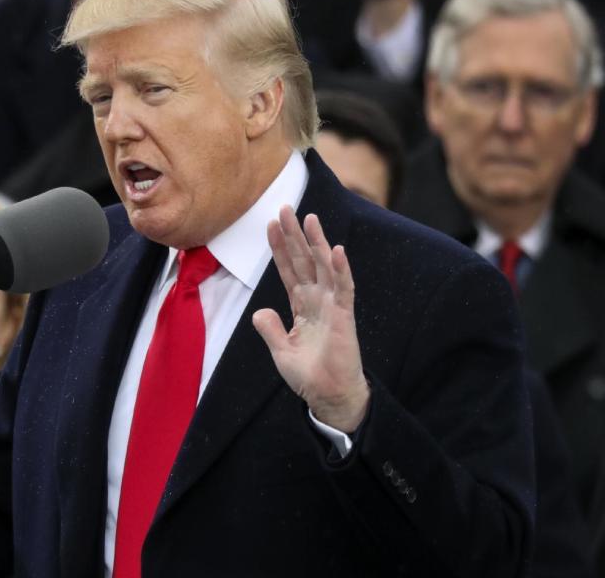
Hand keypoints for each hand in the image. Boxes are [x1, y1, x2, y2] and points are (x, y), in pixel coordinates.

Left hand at [252, 207, 369, 432]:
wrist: (329, 396)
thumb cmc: (309, 375)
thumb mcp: (281, 351)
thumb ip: (271, 329)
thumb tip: (260, 311)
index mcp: (301, 306)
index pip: (288, 270)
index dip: (279, 248)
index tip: (270, 225)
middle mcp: (317, 300)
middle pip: (303, 260)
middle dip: (293, 235)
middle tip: (284, 207)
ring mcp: (332, 305)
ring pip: (323, 267)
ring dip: (316, 242)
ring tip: (309, 217)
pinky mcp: (344, 316)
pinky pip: (343, 288)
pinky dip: (340, 269)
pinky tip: (335, 249)